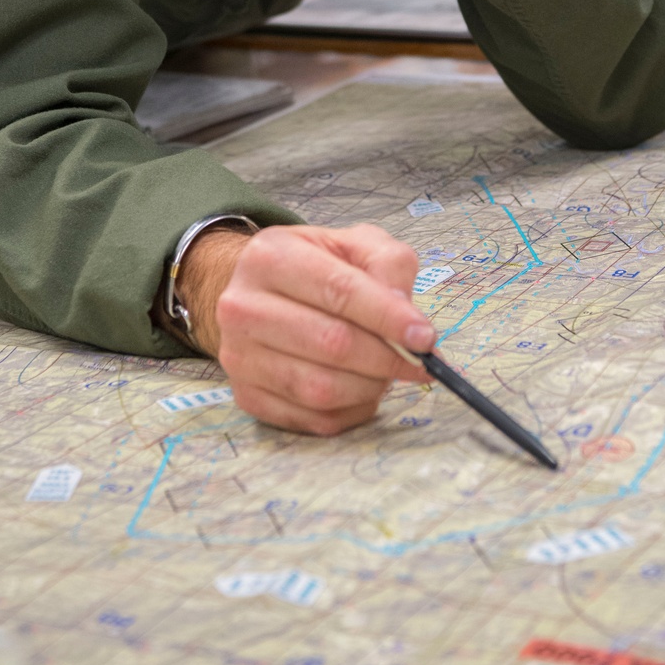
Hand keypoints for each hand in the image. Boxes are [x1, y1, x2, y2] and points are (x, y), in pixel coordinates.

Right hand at [172, 223, 435, 434]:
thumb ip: (389, 266)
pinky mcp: (246, 397)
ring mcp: (238, 356)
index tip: (425, 337)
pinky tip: (362, 390)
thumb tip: (409, 322)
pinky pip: (312, 420)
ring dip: (370, 387)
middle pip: (331, 344)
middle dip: (386, 358)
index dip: (388, 317)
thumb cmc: (318, 266)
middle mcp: (242, 306)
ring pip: (320, 389)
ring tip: (387, 372)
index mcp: (270, 256)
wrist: (262, 291)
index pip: (339, 291)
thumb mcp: (356, 244)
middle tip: (419, 362)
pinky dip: (351, 411)